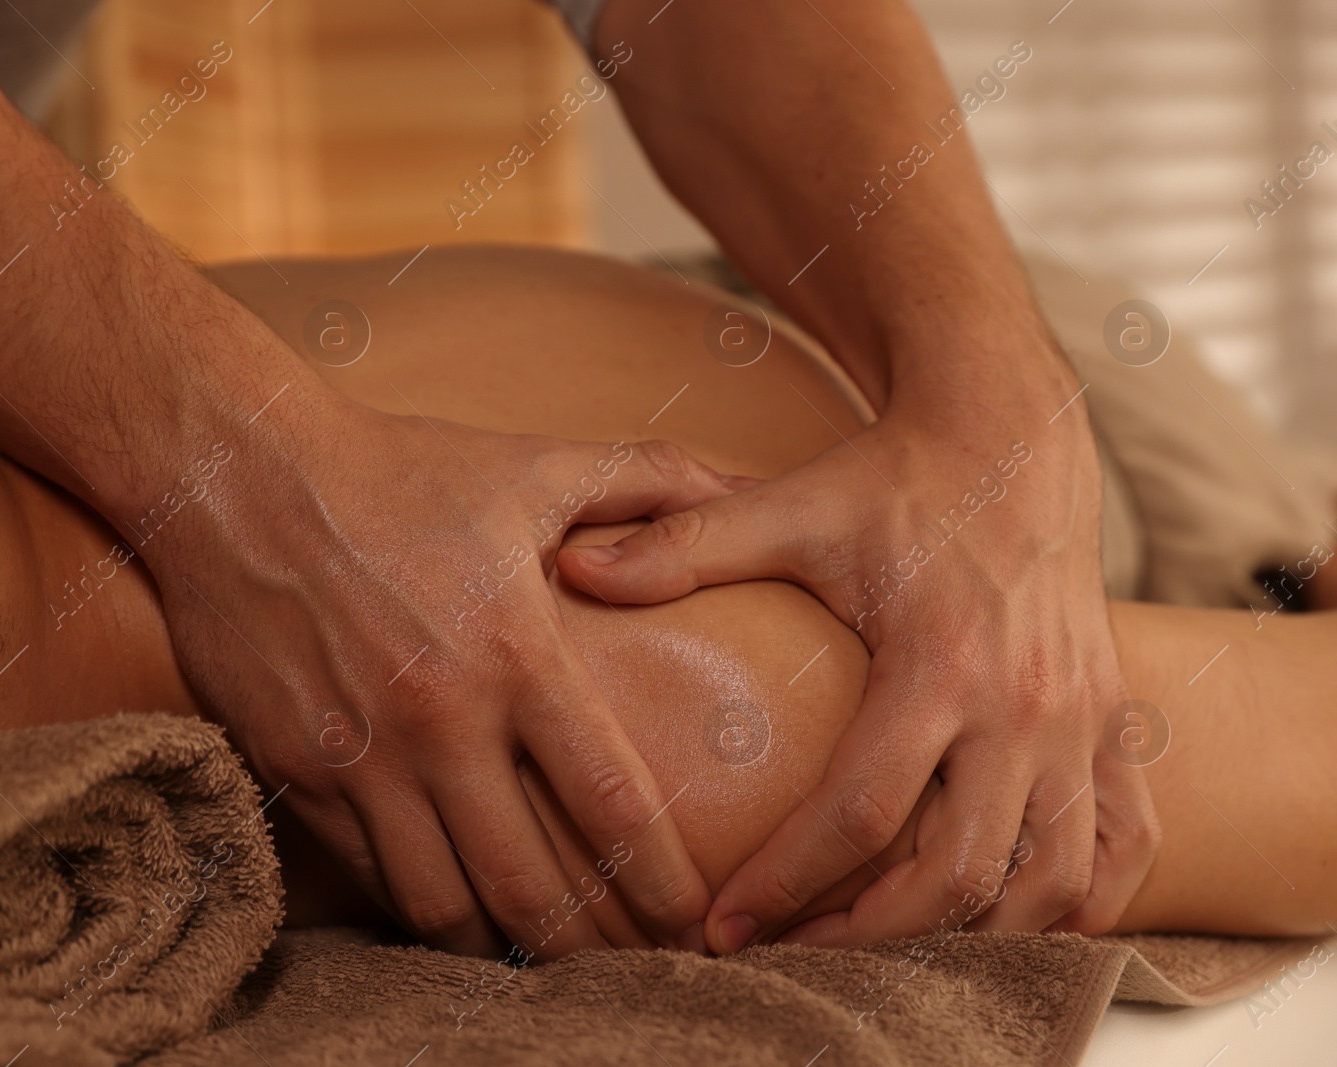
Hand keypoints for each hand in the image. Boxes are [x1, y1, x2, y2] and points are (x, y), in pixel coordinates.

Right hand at [146, 393, 732, 958]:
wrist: (240, 475)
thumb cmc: (399, 471)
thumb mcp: (534, 465)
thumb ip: (651, 482)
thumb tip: (746, 485)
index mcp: (515, 653)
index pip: (609, 803)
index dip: (661, 881)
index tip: (692, 921)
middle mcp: (440, 721)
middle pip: (529, 884)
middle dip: (590, 947)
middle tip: (629, 969)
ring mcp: (360, 755)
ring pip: (440, 902)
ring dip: (500, 947)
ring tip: (544, 960)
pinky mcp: (296, 770)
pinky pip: (367, 872)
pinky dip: (418, 904)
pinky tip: (453, 910)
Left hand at [556, 367, 1159, 950]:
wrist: (1010, 431)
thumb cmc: (891, 479)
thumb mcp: (786, 506)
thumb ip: (683, 546)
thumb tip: (572, 570)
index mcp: (940, 661)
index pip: (862, 813)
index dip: (787, 884)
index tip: (723, 927)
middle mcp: (1024, 704)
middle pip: (958, 875)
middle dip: (868, 940)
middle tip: (789, 956)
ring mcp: (1080, 722)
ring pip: (1049, 885)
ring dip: (971, 940)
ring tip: (884, 952)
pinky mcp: (1111, 723)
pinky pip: (1122, 848)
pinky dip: (1080, 907)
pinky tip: (1016, 926)